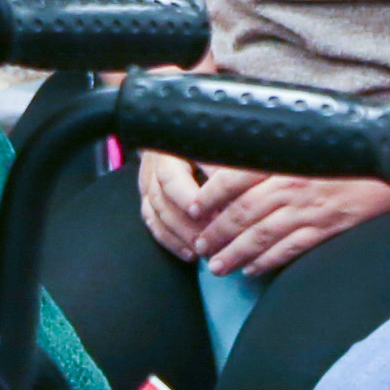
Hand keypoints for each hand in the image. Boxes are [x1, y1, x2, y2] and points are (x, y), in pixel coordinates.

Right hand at [139, 146, 245, 267]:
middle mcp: (155, 166)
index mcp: (170, 150)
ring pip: (156, 213)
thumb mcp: (218, 146)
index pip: (171, 177)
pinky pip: (152, 222)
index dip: (186, 198)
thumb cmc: (205, 140)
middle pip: (162, 199)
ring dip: (179, 235)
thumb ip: (225, 167)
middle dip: (186, 224)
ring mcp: (148, 182)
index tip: (205, 214)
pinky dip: (170, 241)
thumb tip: (242, 188)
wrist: (180, 135)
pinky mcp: (147, 197)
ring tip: (202, 251)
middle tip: (209, 242)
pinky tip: (188, 253)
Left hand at [208, 109, 389, 278]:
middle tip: (198, 246)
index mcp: (286, 155)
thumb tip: (241, 152)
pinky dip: (269, 261)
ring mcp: (312, 207)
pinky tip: (252, 270)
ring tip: (216, 266)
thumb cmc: (353, 142)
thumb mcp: (311, 134)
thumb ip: (277, 144)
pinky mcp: (330, 227)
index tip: (191, 207)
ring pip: (262, 235)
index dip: (209, 195)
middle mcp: (294, 182)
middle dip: (216, 232)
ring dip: (235, 253)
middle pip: (243, 212)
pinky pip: (292, 249)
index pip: (235, 176)